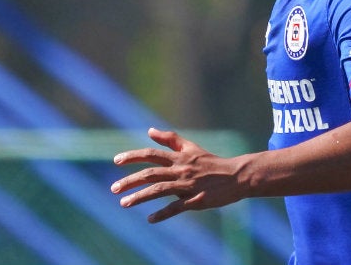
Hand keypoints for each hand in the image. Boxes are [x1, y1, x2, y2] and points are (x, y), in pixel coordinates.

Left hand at [111, 127, 244, 222]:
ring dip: (140, 197)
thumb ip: (170, 139)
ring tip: (124, 203)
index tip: (116, 161)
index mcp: (179, 158)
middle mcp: (181, 170)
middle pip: (151, 174)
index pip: (151, 154)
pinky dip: (163, 213)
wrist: (236, 176)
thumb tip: (149, 130)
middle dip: (130, 181)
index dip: (133, 156)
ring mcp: (188, 185)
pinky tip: (150, 219)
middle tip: (114, 188)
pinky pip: (176, 207)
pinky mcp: (196, 200)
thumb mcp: (191, 148)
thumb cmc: (211, 163)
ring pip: (159, 190)